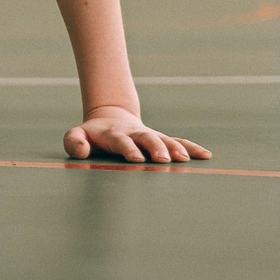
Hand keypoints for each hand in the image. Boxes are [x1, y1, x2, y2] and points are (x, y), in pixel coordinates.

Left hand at [65, 107, 209, 163]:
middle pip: (146, 138)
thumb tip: (82, 150)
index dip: (128, 148)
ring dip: (175, 148)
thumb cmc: (91, 135)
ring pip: (165, 139)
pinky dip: (191, 148)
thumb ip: (74, 142)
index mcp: (114, 134)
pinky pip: (178, 142)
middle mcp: (134, 133)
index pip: (121, 141)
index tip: (137, 159)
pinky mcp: (161, 139)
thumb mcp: (77, 135)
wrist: (110, 119)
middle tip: (164, 160)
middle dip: (155, 148)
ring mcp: (149, 135)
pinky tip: (205, 155)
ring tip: (185, 159)